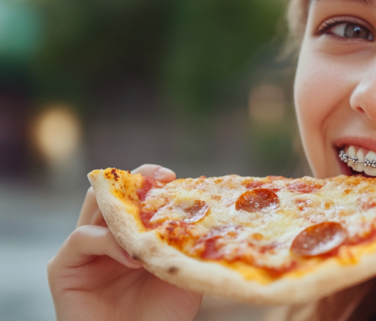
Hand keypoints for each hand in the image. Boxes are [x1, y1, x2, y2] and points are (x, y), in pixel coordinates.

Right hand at [48, 164, 202, 320]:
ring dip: (123, 210)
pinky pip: (80, 239)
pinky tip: (133, 259)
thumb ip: (183, 244)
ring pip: (94, 207)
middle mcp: (105, 237)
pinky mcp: (62, 268)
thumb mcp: (182, 273)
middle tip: (160, 179)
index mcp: (131, 234)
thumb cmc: (162, 316)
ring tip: (149, 224)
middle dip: (135, 180)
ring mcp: (83, 251)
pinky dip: (108, 242)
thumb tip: (203, 212)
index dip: (149, 180)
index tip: (172, 177)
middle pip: (111, 192)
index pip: (135, 195)